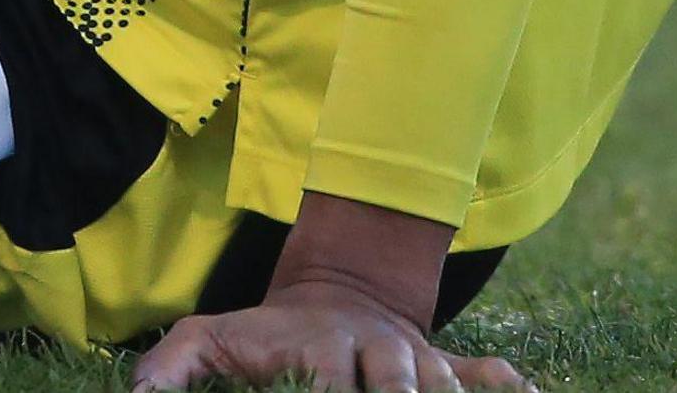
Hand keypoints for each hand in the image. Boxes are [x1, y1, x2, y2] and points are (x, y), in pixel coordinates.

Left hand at [132, 277, 529, 390]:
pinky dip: (506, 382)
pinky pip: (483, 369)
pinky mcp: (439, 363)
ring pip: (443, 378)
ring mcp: (412, 357)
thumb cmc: (260, 334)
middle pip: (399, 379)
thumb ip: (169, 369)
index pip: (331, 384)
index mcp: (322, 351)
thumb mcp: (208, 340)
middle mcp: (374, 351)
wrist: (327, 292)